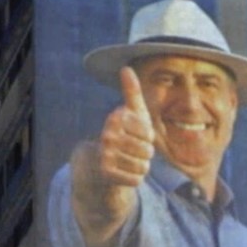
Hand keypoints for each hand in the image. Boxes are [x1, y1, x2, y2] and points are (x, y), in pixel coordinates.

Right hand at [71, 65, 153, 243]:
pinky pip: (136, 179)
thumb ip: (131, 91)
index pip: (149, 133)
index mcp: (116, 117)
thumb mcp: (130, 112)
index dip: (148, 138)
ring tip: (129, 160)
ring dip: (141, 166)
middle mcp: (108, 135)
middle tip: (133, 150)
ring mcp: (105, 154)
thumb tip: (126, 68)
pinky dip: (134, 178)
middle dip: (145, 153)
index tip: (137, 135)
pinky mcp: (106, 173)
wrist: (98, 161)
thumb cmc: (123, 132)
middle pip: (148, 151)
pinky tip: (124, 172)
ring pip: (143, 166)